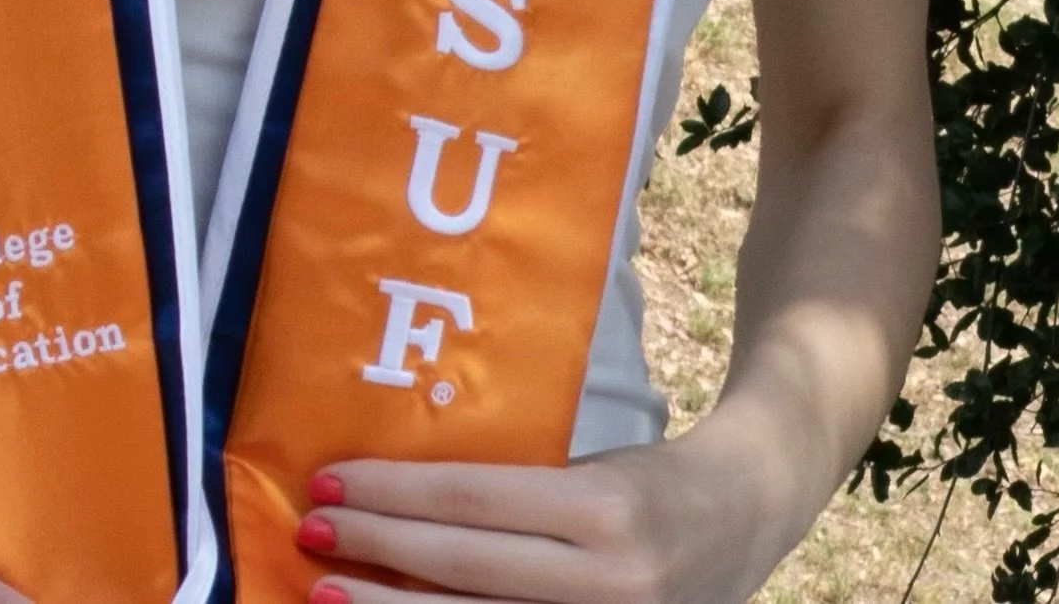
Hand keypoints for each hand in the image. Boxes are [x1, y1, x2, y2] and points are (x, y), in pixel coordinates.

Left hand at [294, 434, 776, 603]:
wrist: (749, 520)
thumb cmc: (650, 479)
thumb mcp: (589, 468)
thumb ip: (513, 494)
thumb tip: (400, 501)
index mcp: (604, 507)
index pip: (475, 499)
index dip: (394, 494)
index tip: (329, 480)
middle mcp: (609, 580)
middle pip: (465, 569)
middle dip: (377, 552)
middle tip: (309, 531)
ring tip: (327, 595)